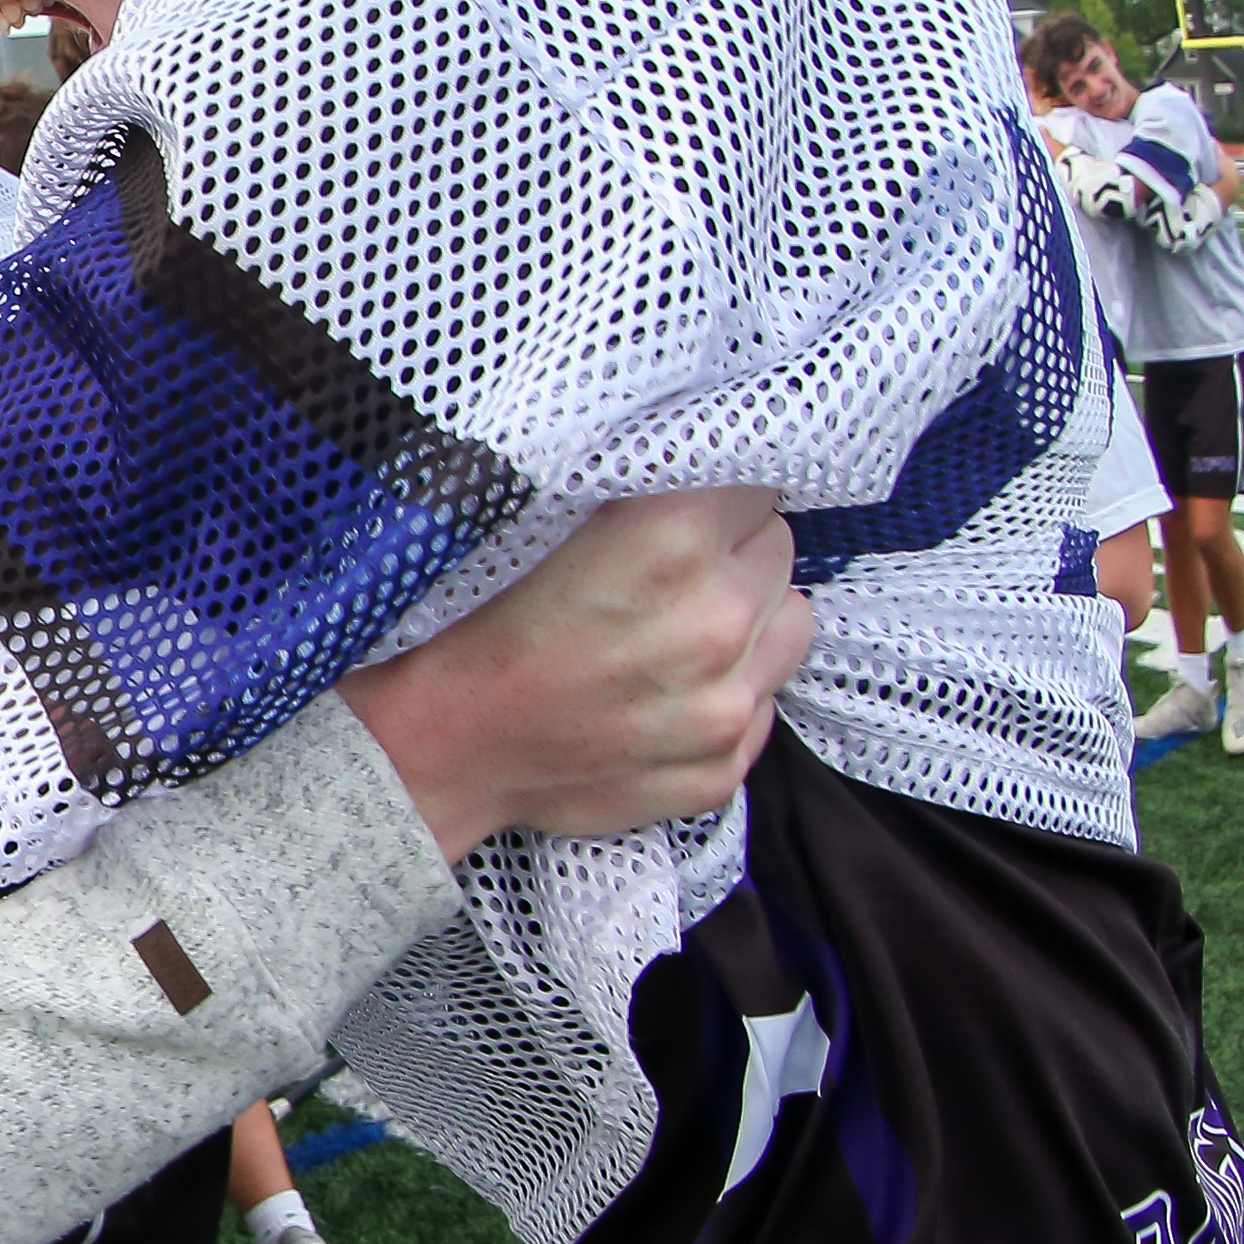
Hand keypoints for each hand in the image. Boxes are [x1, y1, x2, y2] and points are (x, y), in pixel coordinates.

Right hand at [339, 487, 813, 855]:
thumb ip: (652, 498)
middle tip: (671, 573)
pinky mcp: (723, 767)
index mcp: (671, 543)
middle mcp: (715, 623)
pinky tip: (668, 693)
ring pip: (795, 620)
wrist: (448, 747)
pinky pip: (769, 699)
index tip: (686, 507)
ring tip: (685, 631)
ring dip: (754, 618)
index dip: (715, 491)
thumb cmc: (485, 630)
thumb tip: (712, 476)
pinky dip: (732, 691)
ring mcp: (725, 706)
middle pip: (778, 546)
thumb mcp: (558, 525)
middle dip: (734, 550)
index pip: (756, 480)